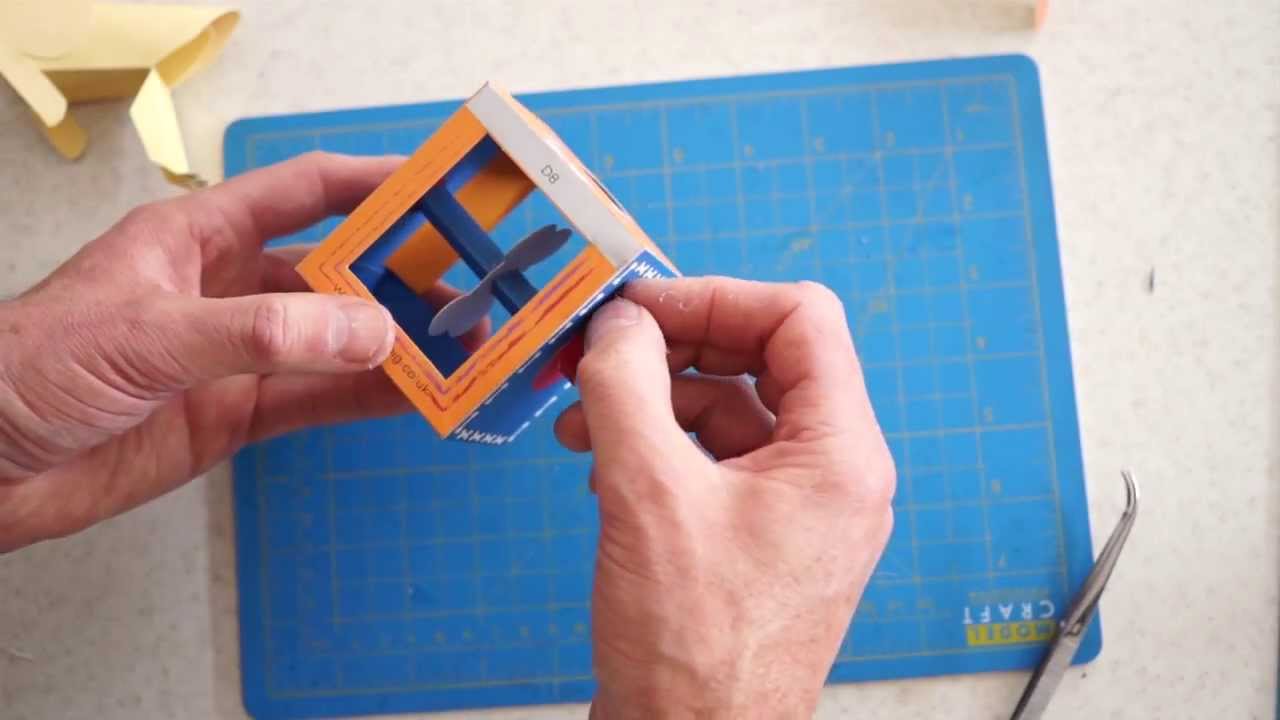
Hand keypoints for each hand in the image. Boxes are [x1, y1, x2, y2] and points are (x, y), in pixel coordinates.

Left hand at [0, 152, 478, 551]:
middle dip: (400, 276)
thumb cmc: (31, 367)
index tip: (437, 190)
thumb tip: (370, 331)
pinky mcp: (234, 413)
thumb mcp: (152, 336)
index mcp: (199, 236)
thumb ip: (264, 334)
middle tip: (467, 287)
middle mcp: (228, 288)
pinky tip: (413, 396)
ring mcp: (237, 354)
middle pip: (334, 270)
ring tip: (459, 346)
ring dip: (395, 344)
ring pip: (336, 339)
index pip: (304, 193)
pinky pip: (317, 398)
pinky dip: (367, 398)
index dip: (372, 185)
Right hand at [555, 278, 894, 718]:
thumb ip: (627, 386)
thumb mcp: (647, 494)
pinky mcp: (755, 540)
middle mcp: (830, 476)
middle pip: (759, 361)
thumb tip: (617, 322)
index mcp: (840, 456)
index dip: (714, 297)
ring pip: (726, 413)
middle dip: (672, 348)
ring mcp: (794, 511)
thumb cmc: (694, 652)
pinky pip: (711, 463)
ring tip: (580, 420)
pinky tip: (601, 466)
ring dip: (651, 401)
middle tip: (599, 349)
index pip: (799, 320)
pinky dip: (655, 449)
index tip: (640, 305)